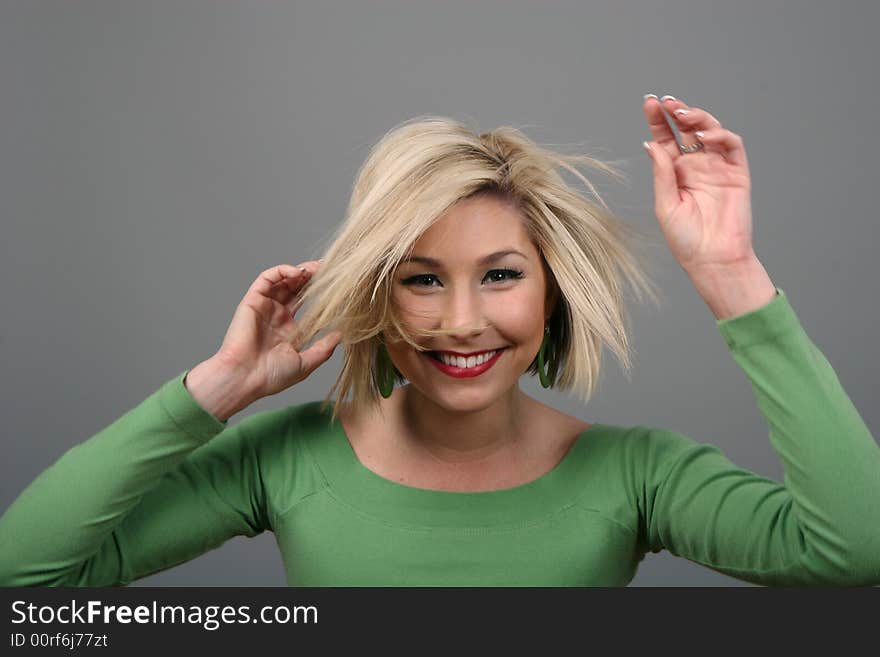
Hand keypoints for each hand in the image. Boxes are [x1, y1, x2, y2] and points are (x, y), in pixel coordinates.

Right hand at [214, 261, 341, 398]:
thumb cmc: (270, 376)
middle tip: (329, 268)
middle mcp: (276, 315)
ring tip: (316, 268)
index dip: (319, 291)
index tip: (337, 284)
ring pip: (282, 280)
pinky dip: (281, 271)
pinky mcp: (252, 301)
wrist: (244, 379)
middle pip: (295, 287)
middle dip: (311, 276)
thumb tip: (342, 335)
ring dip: (299, 270)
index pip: (305, 302)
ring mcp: (264, 307)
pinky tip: (297, 272)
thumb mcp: (305, 363)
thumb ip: (324, 348)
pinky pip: (266, 279)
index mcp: (288, 329)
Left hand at [642, 94, 755, 274]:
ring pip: (710, 130)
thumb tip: (652, 144)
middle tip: (665, 101)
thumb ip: (662, 174)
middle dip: (676, 111)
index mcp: (675, 173)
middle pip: (686, 129)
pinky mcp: (737, 173)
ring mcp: (717, 167)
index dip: (658, 120)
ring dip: (697, 117)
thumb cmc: (686, 240)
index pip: (666, 138)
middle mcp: (696, 166)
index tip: (649, 103)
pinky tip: (704, 135)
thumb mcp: (665, 205)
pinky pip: (732, 146)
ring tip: (682, 113)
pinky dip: (720, 135)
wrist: (713, 260)